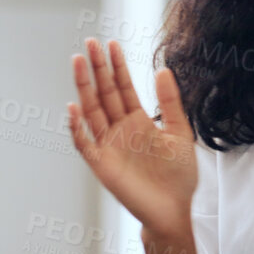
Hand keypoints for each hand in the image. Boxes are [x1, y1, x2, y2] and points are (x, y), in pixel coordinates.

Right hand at [68, 39, 197, 245]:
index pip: (123, 86)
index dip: (117, 66)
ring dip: (84, 87)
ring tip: (78, 62)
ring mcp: (108, 145)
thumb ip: (170, 103)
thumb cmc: (178, 176)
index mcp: (138, 120)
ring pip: (92, 110)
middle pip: (104, 93)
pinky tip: (73, 108)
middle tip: (89, 42)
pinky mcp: (101, 165)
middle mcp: (119, 129)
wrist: (174, 210)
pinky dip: (77, 127)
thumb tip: (163, 69)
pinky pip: (84, 143)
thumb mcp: (180, 133)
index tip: (111, 43)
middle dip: (97, 68)